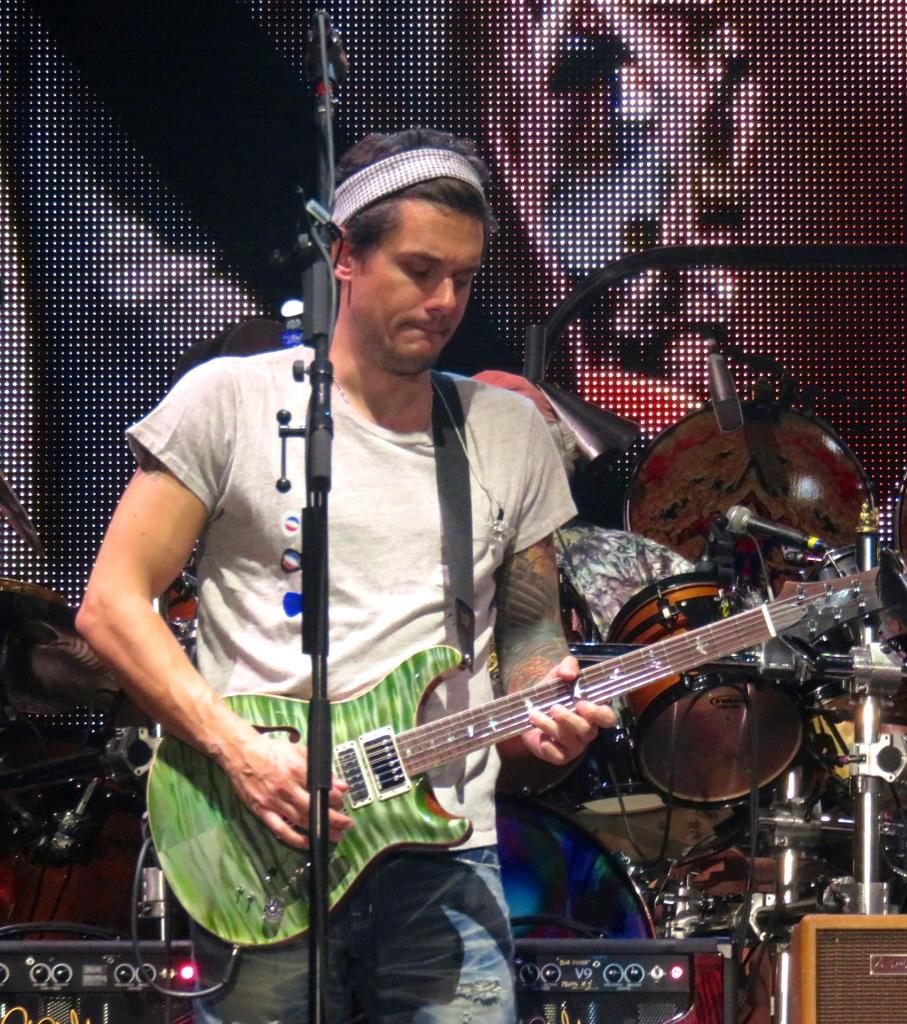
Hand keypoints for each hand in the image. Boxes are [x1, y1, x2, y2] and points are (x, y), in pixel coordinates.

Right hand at [216, 730, 352, 849]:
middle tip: (347, 825)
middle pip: (315, 809)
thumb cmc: (273, 751)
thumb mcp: (300, 752)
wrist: (242, 753)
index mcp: (297, 770)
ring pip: (301, 821)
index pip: (323, 790)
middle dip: (334, 819)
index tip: (342, 802)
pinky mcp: (262, 811)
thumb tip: (341, 785)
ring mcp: (274, 802)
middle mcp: (287, 788)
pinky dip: (295, 839)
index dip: (336, 799)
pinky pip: (280, 830)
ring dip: (320, 831)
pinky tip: (308, 843)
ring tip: (335, 836)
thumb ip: (321, 769)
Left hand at [522, 655, 615, 765]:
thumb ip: (567, 666)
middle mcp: (588, 729)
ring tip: (534, 715)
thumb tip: (568, 674)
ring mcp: (576, 745)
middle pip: (587, 730)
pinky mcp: (561, 757)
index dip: (598, 713)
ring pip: (569, 741)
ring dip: (549, 726)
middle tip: (554, 708)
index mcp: (593, 711)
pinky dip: (548, 747)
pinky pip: (558, 756)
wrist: (528, 709)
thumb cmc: (551, 692)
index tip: (581, 704)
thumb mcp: (558, 674)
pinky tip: (540, 737)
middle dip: (569, 719)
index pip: (608, 717)